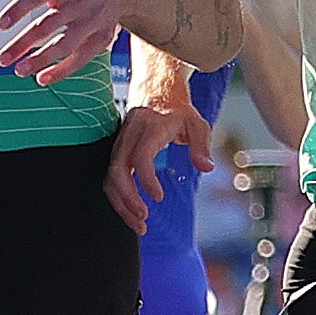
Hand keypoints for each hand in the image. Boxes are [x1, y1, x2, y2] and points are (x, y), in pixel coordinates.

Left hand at [0, 0, 135, 85]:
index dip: (17, 11)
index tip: (1, 24)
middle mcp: (77, 4)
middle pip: (46, 26)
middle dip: (22, 44)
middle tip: (3, 59)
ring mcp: (90, 22)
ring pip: (63, 44)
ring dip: (41, 59)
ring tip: (20, 70)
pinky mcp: (101, 37)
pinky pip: (81, 57)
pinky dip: (63, 70)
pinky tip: (44, 78)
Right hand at [105, 98, 214, 233]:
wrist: (155, 88)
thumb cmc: (177, 108)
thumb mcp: (196, 122)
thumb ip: (201, 145)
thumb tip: (206, 168)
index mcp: (149, 128)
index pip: (140, 156)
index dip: (146, 179)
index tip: (158, 197)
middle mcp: (129, 137)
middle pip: (117, 170)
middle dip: (127, 198)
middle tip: (144, 218)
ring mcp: (119, 145)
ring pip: (110, 178)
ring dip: (121, 205)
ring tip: (140, 226)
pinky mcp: (117, 153)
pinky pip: (111, 179)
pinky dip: (119, 200)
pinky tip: (133, 214)